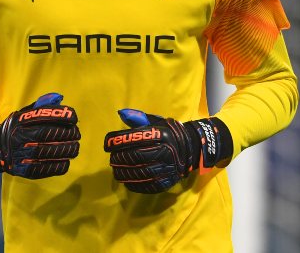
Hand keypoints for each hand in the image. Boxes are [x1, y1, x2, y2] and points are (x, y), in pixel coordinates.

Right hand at [0, 93, 79, 179]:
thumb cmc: (15, 129)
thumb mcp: (23, 114)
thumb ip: (40, 107)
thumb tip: (59, 98)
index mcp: (19, 120)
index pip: (42, 116)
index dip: (60, 116)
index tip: (74, 118)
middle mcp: (18, 136)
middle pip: (45, 134)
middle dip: (65, 134)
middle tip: (77, 134)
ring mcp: (18, 153)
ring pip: (45, 152)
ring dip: (65, 150)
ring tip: (75, 148)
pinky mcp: (21, 169)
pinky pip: (42, 168)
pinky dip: (57, 166)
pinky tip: (66, 162)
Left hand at [104, 109, 230, 193]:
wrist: (192, 148)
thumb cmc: (169, 133)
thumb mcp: (156, 122)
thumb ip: (139, 118)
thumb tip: (121, 113)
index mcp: (160, 134)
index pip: (134, 137)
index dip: (117, 141)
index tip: (107, 144)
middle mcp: (165, 150)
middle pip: (135, 156)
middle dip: (119, 158)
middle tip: (111, 158)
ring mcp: (168, 167)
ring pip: (140, 172)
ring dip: (124, 172)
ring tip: (116, 170)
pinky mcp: (169, 180)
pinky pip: (149, 185)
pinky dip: (134, 184)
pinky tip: (126, 181)